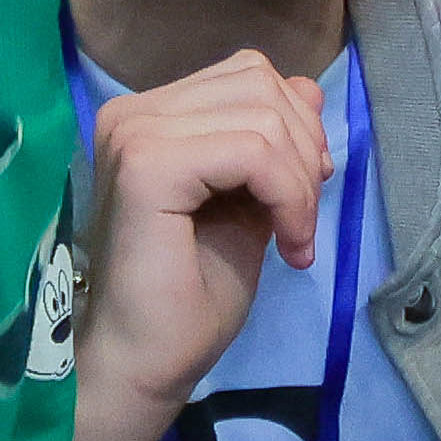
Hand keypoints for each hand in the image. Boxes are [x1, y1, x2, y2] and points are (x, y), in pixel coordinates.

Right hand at [66, 47, 333, 440]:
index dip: (297, 128)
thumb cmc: (186, 300)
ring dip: (298, 182)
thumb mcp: (248, 203)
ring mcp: (133, 133)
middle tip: (300, 223)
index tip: (302, 197)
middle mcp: (132, 112)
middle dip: (304, 151)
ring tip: (291, 240)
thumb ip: (271, 145)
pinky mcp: (146, 165)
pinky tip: (287, 248)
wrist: (141, 364)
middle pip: (260, 82)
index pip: (249, 76)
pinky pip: (252, 151)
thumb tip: (309, 91)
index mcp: (150, 117)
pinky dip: (288, 198)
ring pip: (263, 115)